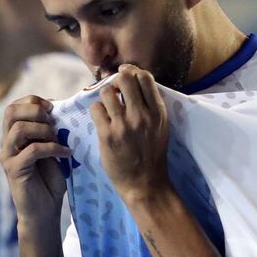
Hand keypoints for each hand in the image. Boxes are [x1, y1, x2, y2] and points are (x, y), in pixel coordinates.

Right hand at [1, 96, 72, 238]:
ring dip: (43, 130)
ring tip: (58, 139)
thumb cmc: (49, 180)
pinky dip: (53, 148)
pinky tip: (66, 154)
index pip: (14, 106)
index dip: (33, 101)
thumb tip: (56, 108)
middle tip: (54, 121)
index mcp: (13, 135)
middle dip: (36, 111)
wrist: (43, 210)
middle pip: (11, 112)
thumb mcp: (51, 149)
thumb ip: (49, 131)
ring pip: (19, 129)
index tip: (53, 108)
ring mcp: (8, 156)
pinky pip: (32, 150)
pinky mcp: (14, 170)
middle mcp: (6, 143)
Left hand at [92, 66, 171, 204]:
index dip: (132, 72)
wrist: (145, 184)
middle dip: (117, 80)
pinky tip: (101, 121)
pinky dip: (97, 111)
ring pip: (107, 92)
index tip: (126, 77)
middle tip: (115, 91)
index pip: (145, 77)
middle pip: (125, 78)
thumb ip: (150, 106)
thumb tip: (134, 82)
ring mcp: (124, 125)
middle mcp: (142, 115)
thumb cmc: (151, 155)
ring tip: (108, 108)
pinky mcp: (107, 135)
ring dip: (105, 97)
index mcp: (158, 112)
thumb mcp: (160, 127)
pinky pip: (96, 109)